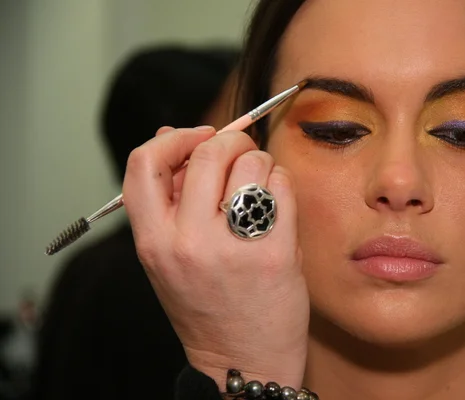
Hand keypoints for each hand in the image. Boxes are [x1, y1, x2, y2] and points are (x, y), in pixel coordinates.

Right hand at [122, 126, 308, 388]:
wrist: (243, 361)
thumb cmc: (208, 307)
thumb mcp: (169, 258)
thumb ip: (170, 199)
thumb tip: (173, 135)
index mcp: (154, 242)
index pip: (145, 164)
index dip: (172, 139)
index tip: (196, 137)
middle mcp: (188, 242)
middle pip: (207, 153)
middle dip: (229, 142)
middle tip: (239, 154)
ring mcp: (232, 247)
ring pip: (251, 162)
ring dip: (259, 162)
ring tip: (260, 186)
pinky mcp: (274, 251)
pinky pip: (282, 185)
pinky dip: (282, 183)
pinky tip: (277, 204)